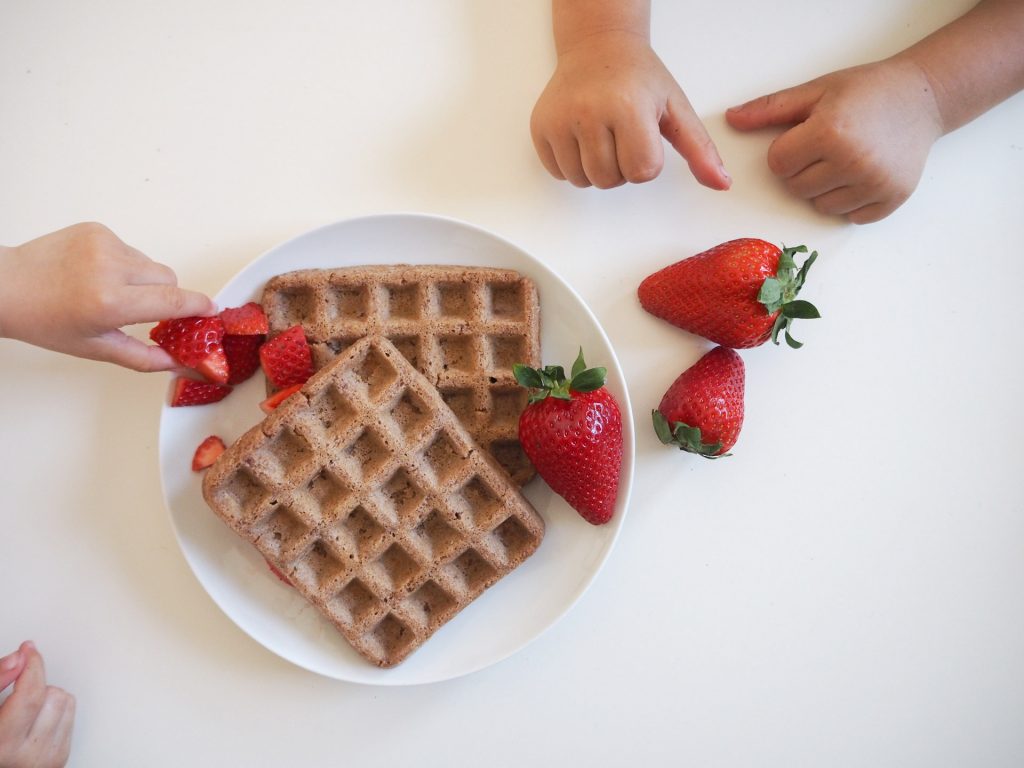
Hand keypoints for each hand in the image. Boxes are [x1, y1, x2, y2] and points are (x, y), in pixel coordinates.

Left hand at [0, 222, 215, 370]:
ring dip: (141, 278)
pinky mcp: (97, 230)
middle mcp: (110, 268)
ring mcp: (103, 244)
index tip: (210, 311)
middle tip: (141, 309)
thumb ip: (144, 358)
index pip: (175, 301)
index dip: (198, 307)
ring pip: (149, 263)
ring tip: (109, 290)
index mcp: (111, 302)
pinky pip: (130, 249)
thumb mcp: (96, 348)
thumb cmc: (44, 320)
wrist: (6, 286)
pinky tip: (96, 273)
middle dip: (165, 294)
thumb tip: (178, 362)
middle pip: (168, 278)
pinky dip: (123, 263)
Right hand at [0, 642, 74, 767]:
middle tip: (16, 693)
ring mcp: (46, 758)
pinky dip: (56, 712)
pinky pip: (71, 717)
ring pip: (66, 702)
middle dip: (36, 684)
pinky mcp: (60, 757)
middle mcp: (26, 754)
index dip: (32, 666)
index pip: (30, 695)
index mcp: (2, 744)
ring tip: (25, 711)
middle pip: (52, 695)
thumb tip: (22, 657)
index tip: (28, 649)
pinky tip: (36, 721)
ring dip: (48, 698)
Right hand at [531, 31, 729, 189]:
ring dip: (597, 169)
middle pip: (610, 180)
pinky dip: (572, 165)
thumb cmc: (639, 78)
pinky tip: (581, 138)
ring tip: (602, 137)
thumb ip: (700, 149)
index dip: (647, 161)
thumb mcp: (676, 108)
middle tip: (622, 135)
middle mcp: (589, 112)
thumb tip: (722, 183)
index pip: (642, 171)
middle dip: (621, 167)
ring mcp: (560, 120)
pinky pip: (559, 173)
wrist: (598, 47)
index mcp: (628, 107)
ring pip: (583, 181)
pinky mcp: (540, 128)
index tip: (644, 135)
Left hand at [726, 59, 942, 222]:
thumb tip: (731, 119)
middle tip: (828, 145)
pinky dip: (850, 201)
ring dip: (824, 187)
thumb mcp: (816, 91)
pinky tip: (863, 173)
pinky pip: (849, 217)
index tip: (807, 134)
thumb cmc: (865, 91)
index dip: (786, 150)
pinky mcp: (891, 199)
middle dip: (803, 169)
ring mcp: (875, 184)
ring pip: (820, 206)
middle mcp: (854, 162)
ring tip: (846, 158)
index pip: (778, 165)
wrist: (923, 97)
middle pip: (796, 188)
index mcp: (831, 132)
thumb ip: (770, 108)